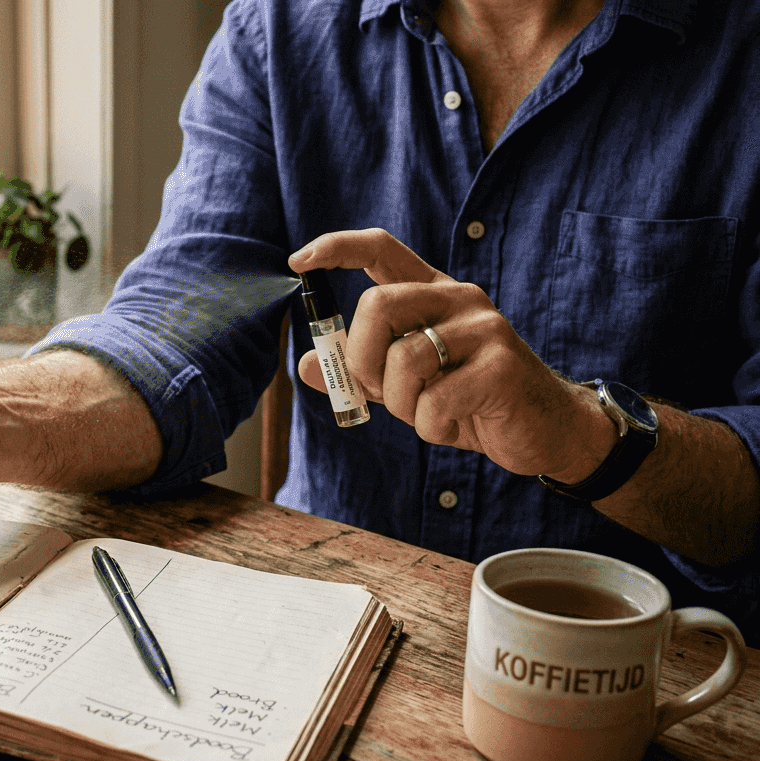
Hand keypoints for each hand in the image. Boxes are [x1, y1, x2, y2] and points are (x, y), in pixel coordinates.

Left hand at [288, 228, 606, 480]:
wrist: (543, 431)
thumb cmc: (469, 401)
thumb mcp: (404, 384)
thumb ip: (359, 372)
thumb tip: (305, 367)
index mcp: (432, 292)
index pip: (380, 248)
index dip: (336, 247)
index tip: (298, 260)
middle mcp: (458, 298)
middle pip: (377, 305)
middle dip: (360, 359)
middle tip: (374, 390)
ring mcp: (483, 328)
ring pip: (402, 359)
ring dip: (400, 403)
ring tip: (427, 412)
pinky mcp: (501, 366)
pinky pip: (433, 400)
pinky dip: (430, 426)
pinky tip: (455, 424)